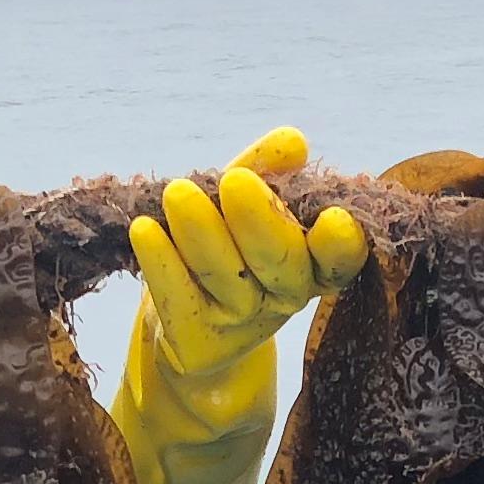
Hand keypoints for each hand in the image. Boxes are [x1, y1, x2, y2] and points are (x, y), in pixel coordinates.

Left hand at [129, 126, 371, 393]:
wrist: (189, 323)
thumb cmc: (227, 244)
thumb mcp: (244, 200)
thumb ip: (267, 169)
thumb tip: (293, 142)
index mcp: (313, 261)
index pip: (338, 256)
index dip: (340, 244)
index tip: (335, 219)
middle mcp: (287, 294)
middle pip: (280, 261)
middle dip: (260, 221)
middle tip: (236, 182)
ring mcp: (244, 323)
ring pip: (226, 276)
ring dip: (202, 233)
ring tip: (178, 193)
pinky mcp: (199, 342)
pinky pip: (180, 297)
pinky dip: (161, 262)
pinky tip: (144, 229)